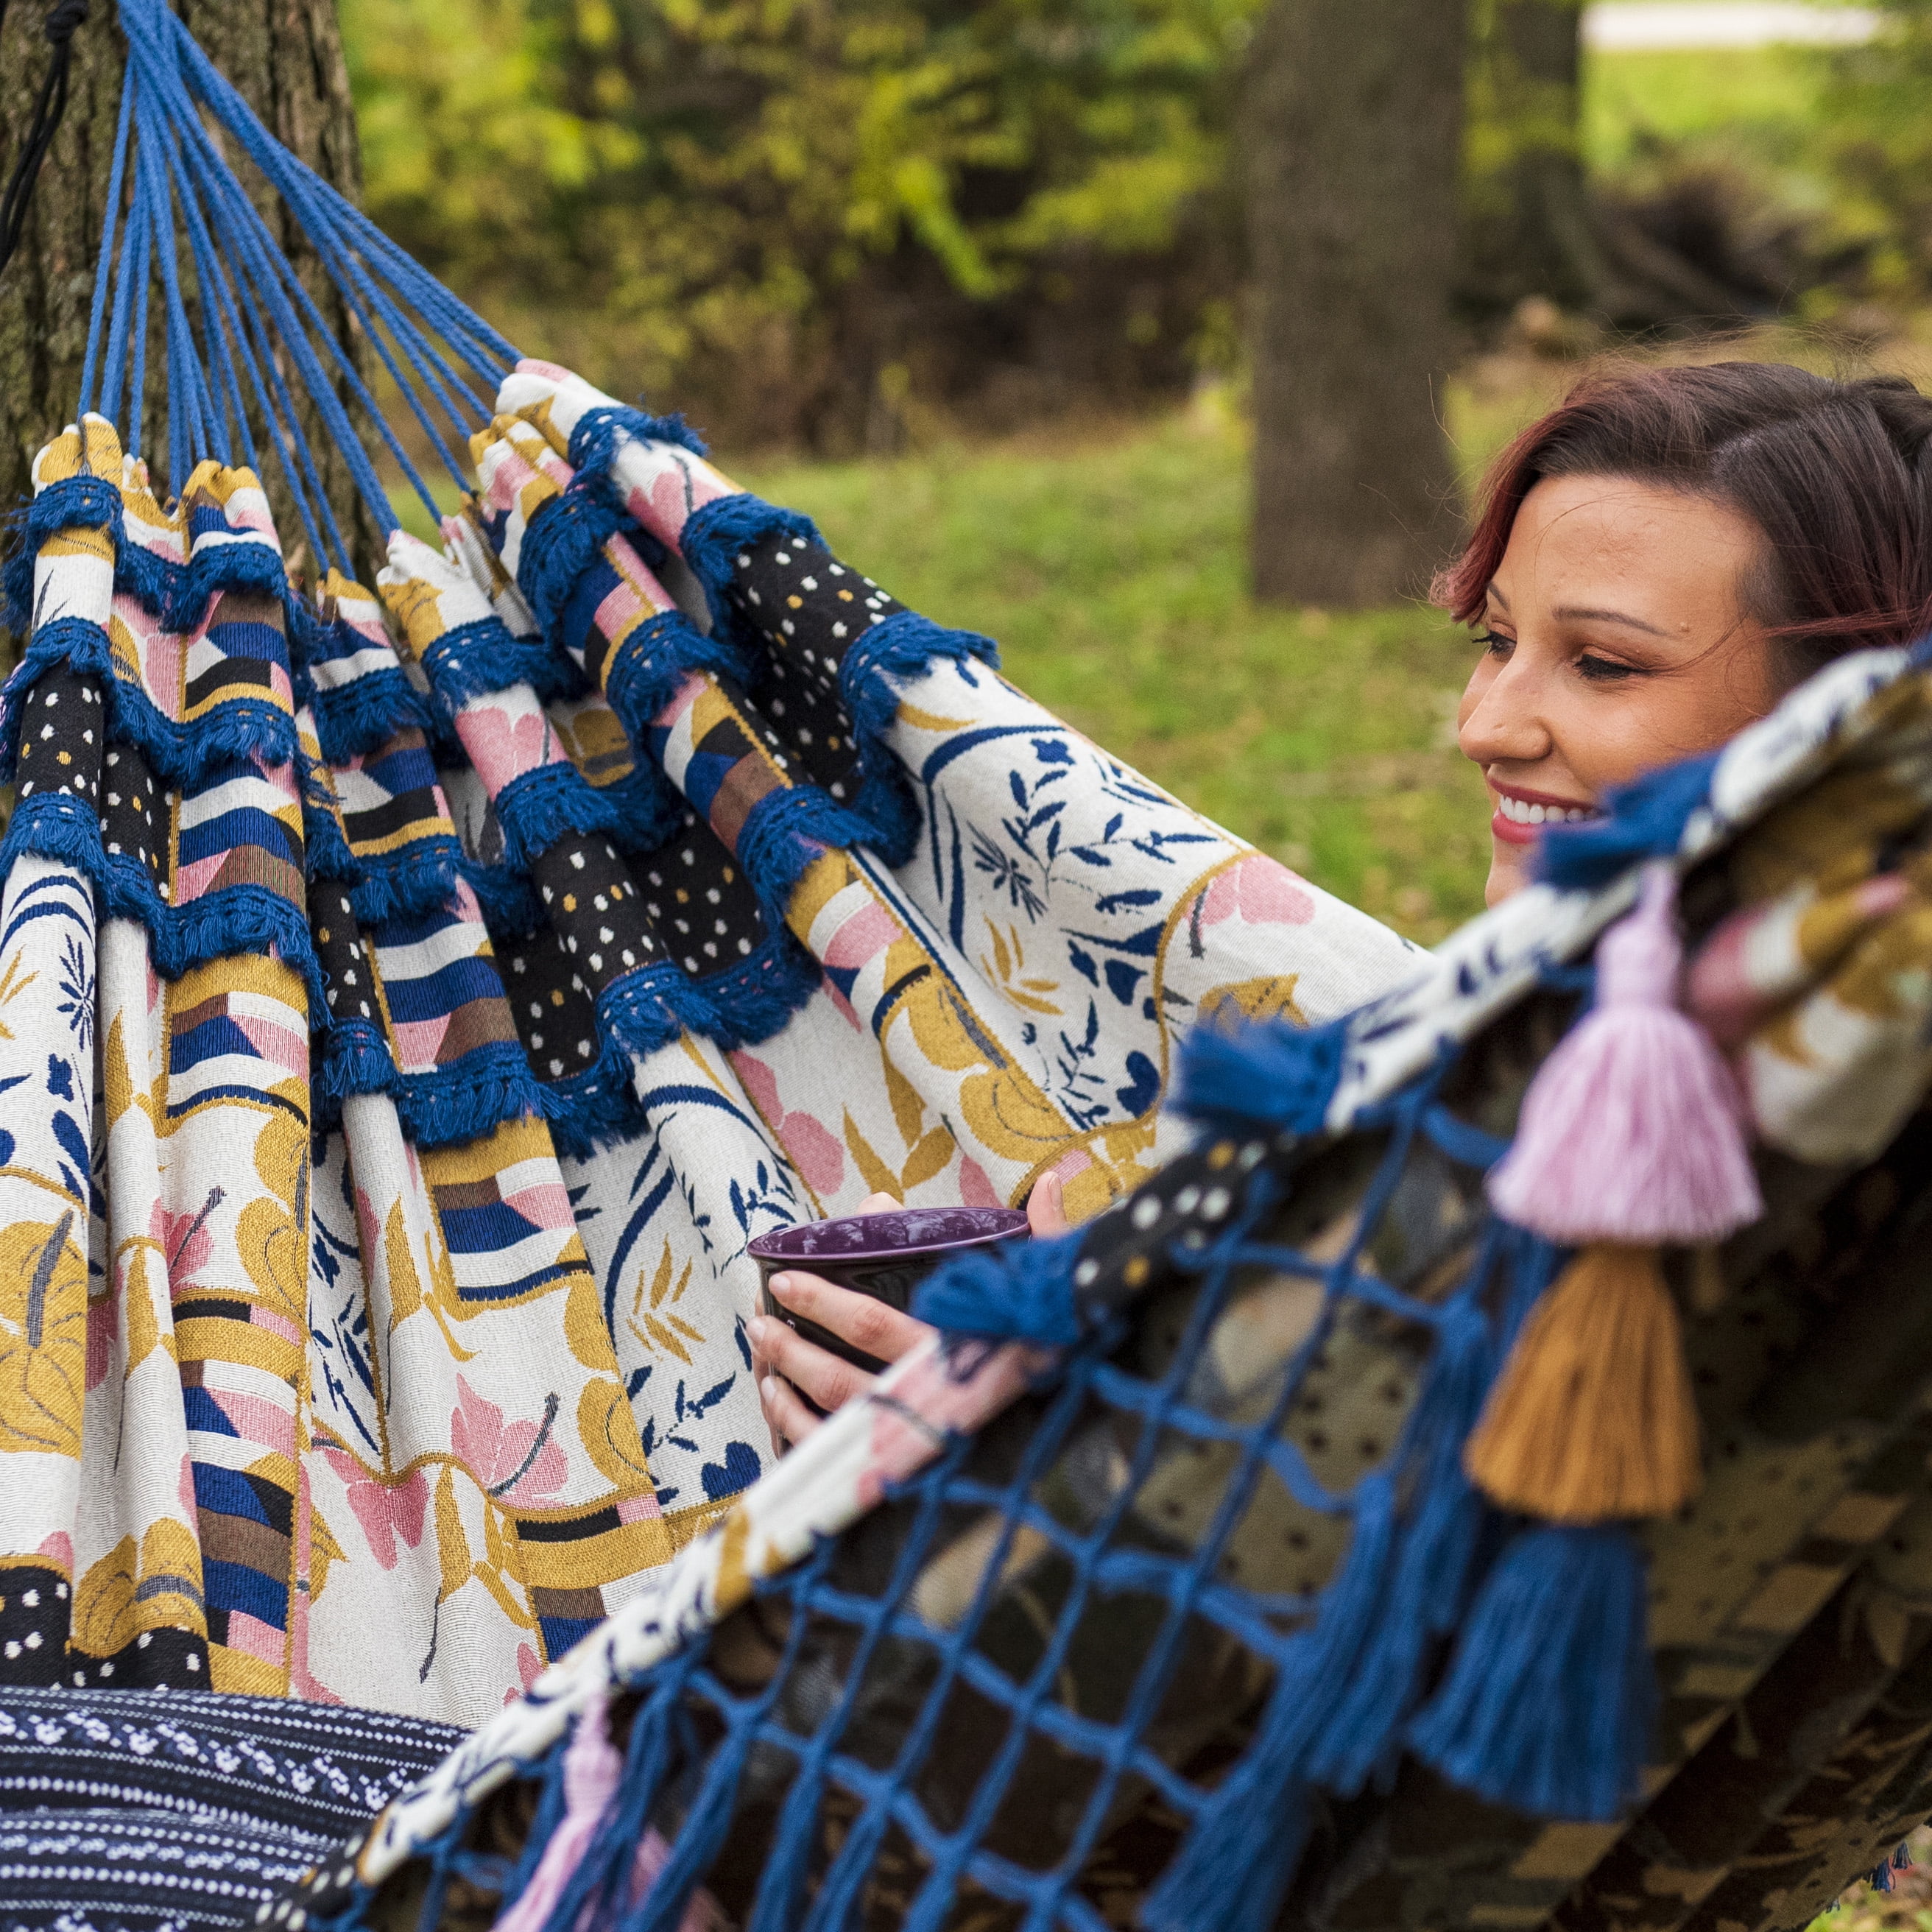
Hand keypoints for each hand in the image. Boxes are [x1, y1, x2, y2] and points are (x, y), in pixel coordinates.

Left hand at [748, 1174, 1069, 1455]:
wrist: (1080, 1427)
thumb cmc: (1059, 1352)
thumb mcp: (1054, 1295)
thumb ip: (1047, 1238)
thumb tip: (1047, 1181)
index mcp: (955, 1353)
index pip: (871, 1326)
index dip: (822, 1302)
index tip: (784, 1277)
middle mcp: (928, 1402)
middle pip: (840, 1376)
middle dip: (792, 1344)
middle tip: (760, 1312)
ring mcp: (912, 1442)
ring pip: (832, 1416)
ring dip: (787, 1380)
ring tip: (762, 1343)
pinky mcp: (902, 1472)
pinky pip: (836, 1456)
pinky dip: (797, 1426)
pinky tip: (776, 1397)